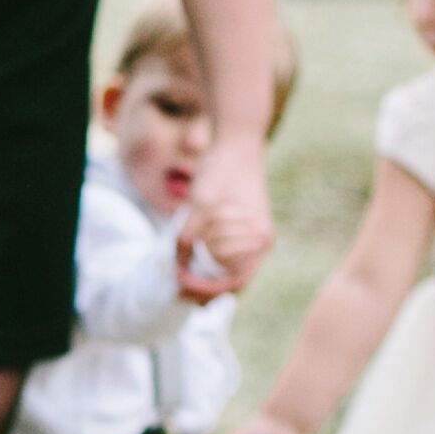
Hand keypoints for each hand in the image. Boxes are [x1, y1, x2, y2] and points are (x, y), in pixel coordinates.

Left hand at [176, 135, 271, 296]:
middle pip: (230, 280)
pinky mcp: (243, 230)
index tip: (181, 284)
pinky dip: (207, 259)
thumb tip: (174, 268)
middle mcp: (260, 242)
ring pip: (226, 268)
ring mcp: (253, 237)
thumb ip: (186, 238)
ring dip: (204, 271)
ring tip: (180, 269)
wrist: (235, 143)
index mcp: (259, 240)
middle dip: (202, 283)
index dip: (207, 289)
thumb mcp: (199, 205)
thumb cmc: (221, 171)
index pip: (234, 283)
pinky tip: (188, 257)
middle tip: (174, 283)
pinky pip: (225, 255)